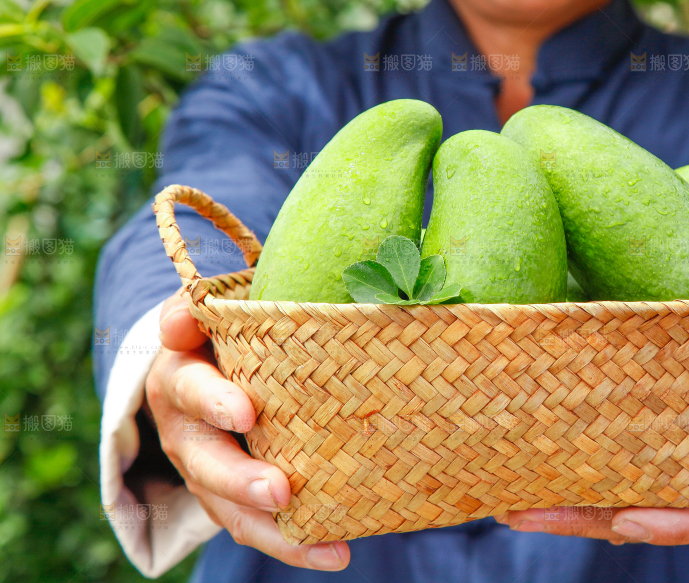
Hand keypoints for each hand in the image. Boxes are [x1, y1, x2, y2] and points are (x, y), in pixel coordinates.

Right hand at [144, 289, 350, 570]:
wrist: (205, 371)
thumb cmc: (223, 334)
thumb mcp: (208, 313)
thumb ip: (197, 309)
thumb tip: (181, 319)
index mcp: (180, 378)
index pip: (191, 389)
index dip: (215, 402)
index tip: (246, 412)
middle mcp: (187, 433)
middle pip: (207, 463)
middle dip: (242, 480)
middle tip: (279, 490)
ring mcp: (209, 473)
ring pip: (232, 511)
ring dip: (276, 531)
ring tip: (325, 545)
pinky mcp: (233, 500)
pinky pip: (259, 528)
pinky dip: (296, 545)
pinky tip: (336, 552)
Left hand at [498, 323, 688, 544]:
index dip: (672, 525)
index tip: (627, 522)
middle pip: (647, 518)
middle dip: (587, 521)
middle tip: (525, 513)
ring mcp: (676, 475)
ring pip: (619, 504)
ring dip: (564, 508)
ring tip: (507, 503)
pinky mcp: (651, 457)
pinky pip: (611, 477)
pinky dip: (569, 481)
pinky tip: (522, 473)